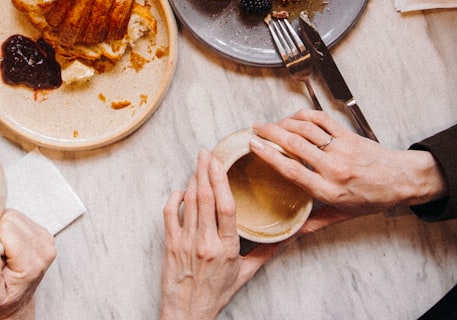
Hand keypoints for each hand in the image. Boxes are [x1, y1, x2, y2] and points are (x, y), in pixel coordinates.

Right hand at [0, 210, 55, 319]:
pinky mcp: (43, 234)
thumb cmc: (1, 301)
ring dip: (3, 232)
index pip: (6, 228)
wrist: (15, 306)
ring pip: (14, 216)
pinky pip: (19, 218)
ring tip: (2, 253)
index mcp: (33, 263)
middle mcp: (45, 249)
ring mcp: (46, 240)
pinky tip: (8, 247)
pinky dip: (9, 229)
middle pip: (11, 218)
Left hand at [159, 151, 279, 319]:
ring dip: (192, 180)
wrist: (187, 313)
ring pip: (188, 202)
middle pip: (205, 198)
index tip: (219, 162)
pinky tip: (182, 191)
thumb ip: (265, 253)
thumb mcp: (245, 274)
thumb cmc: (216, 294)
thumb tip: (287, 238)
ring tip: (198, 166)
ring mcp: (186, 242)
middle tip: (205, 153)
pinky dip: (175, 197)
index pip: (226, 207)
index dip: (221, 181)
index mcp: (228, 248)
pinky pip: (169, 213)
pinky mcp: (170, 244)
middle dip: (205, 171)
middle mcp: (206, 243)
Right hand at [251, 110, 446, 217]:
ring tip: (270, 124)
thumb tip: (292, 233)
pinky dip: (304, 115)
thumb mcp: (344, 216)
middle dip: (270, 133)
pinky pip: (322, 119)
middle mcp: (333, 168)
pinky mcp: (349, 135)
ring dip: (284, 122)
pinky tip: (293, 117)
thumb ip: (315, 223)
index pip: (292, 170)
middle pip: (294, 144)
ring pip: (306, 129)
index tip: (253, 145)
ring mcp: (342, 149)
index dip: (269, 156)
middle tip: (255, 129)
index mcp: (329, 190)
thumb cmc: (374, 198)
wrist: (402, 180)